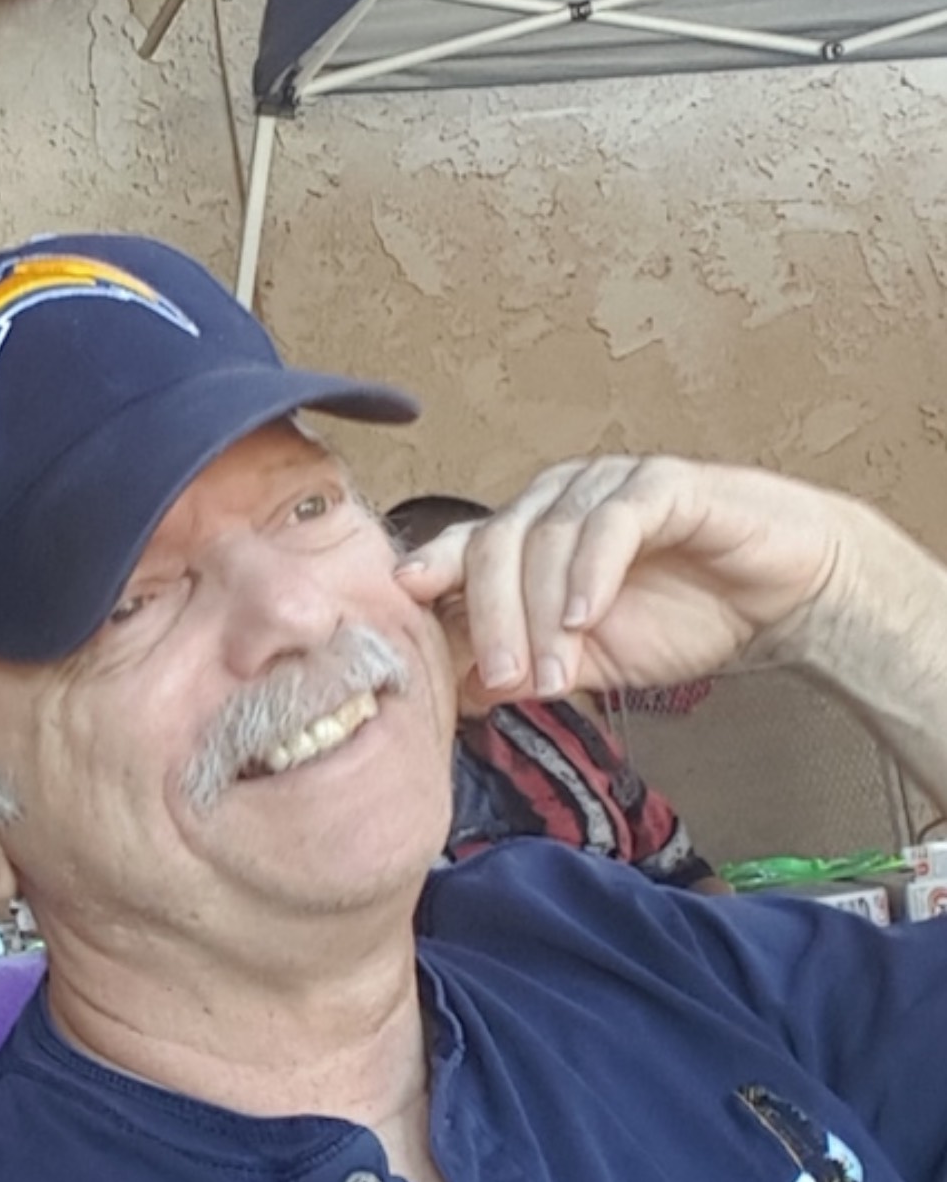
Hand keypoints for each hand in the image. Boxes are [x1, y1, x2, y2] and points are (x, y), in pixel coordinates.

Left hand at [394, 456, 860, 707]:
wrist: (777, 597)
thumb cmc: (684, 616)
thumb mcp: (591, 658)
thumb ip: (530, 668)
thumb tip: (459, 696)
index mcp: (533, 534)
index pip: (467, 547)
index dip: (433, 570)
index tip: (405, 603)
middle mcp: (562, 499)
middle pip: (497, 543)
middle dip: (493, 617)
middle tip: (502, 679)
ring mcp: (610, 486)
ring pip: (550, 536)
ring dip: (544, 612)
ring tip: (556, 673)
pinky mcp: (666, 486)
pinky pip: (614, 521)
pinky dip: (593, 571)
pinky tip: (589, 618)